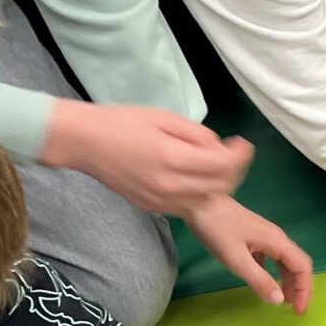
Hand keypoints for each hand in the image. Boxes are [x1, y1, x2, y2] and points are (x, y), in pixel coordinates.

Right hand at [41, 102, 251, 214]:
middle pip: (220, 187)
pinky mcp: (153, 208)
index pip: (223, 166)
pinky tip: (194, 177)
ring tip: (214, 164)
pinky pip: (188, 206)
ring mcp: (160, 201)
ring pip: (206, 200)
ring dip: (218, 184)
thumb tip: (218, 148)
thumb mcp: (164, 118)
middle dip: (234, 170)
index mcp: (172, 159)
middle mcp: (169, 186)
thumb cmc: (122, 122)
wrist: (84, 143)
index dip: (240, 155)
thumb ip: (197, 134)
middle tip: (232, 153)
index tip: (241, 143)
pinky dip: (200, 193)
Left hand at [181, 196, 313, 310]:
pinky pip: (271, 258)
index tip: (298, 311)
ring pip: (284, 261)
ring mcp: (265, 237)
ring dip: (287, 281)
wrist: (197, 202)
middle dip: (299, 287)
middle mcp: (276, 238)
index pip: (303, 268)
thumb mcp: (237, 259)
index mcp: (277, 242)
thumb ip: (260, 280)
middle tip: (294, 309)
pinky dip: (273, 273)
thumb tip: (280, 300)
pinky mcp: (252, 237)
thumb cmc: (217, 229)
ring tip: (282, 299)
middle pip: (297, 264)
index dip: (304, 290)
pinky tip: (263, 282)